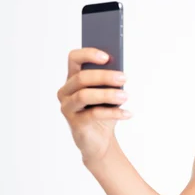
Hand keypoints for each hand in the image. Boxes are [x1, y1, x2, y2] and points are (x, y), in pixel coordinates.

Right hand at [57, 48, 130, 162]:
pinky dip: (113, 113)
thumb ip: (108, 81)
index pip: (74, 58)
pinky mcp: (75, 123)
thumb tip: (119, 73)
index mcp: (73, 78)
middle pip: (81, 78)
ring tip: (126, 96)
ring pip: (84, 96)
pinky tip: (128, 113)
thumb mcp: (107, 93)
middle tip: (124, 77)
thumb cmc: (103, 111)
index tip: (106, 56)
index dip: (88, 54)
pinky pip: (93, 114)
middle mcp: (66, 91)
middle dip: (104, 76)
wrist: (99, 139)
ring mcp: (68, 107)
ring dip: (108, 94)